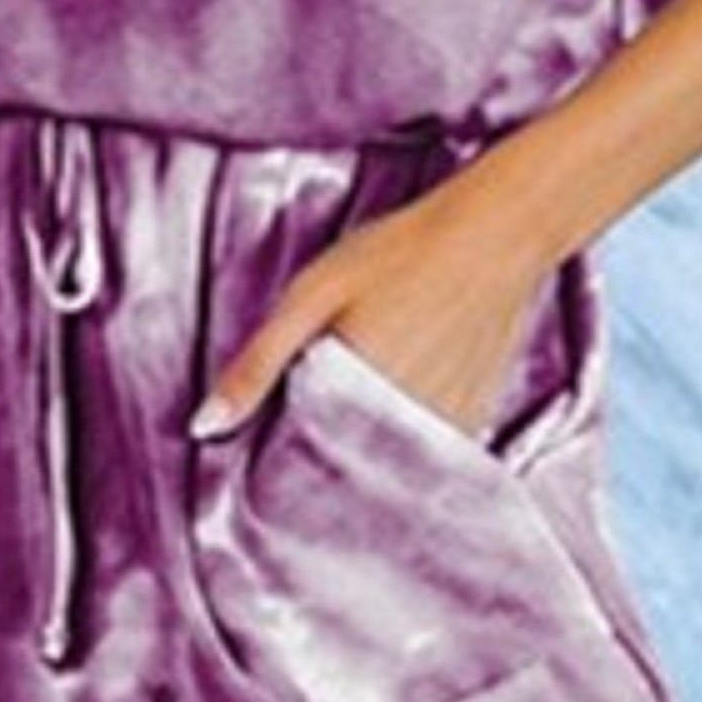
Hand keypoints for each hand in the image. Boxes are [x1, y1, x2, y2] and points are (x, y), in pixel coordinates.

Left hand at [187, 193, 555, 442]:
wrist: (497, 234)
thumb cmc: (398, 254)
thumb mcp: (309, 297)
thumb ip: (256, 366)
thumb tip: (204, 427)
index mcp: (349, 402)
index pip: (296, 462)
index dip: (277, 455)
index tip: (264, 446)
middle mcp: (398, 429)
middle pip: (341, 468)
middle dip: (320, 454)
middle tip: (319, 402)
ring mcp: (442, 430)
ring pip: (384, 463)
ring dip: (365, 448)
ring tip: (369, 391)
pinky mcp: (473, 422)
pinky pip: (425, 450)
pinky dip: (406, 437)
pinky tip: (405, 392)